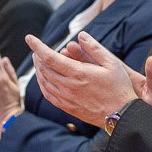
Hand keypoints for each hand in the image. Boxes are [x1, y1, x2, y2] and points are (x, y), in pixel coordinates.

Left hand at [28, 31, 151, 125]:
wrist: (122, 115)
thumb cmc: (119, 88)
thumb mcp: (112, 63)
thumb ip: (94, 48)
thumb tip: (81, 35)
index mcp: (78, 73)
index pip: (50, 57)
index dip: (37, 46)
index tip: (29, 38)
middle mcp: (69, 86)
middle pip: (44, 69)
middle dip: (37, 56)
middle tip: (36, 49)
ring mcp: (67, 98)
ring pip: (44, 82)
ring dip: (38, 70)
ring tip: (38, 62)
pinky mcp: (68, 108)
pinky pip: (48, 95)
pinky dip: (42, 85)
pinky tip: (43, 80)